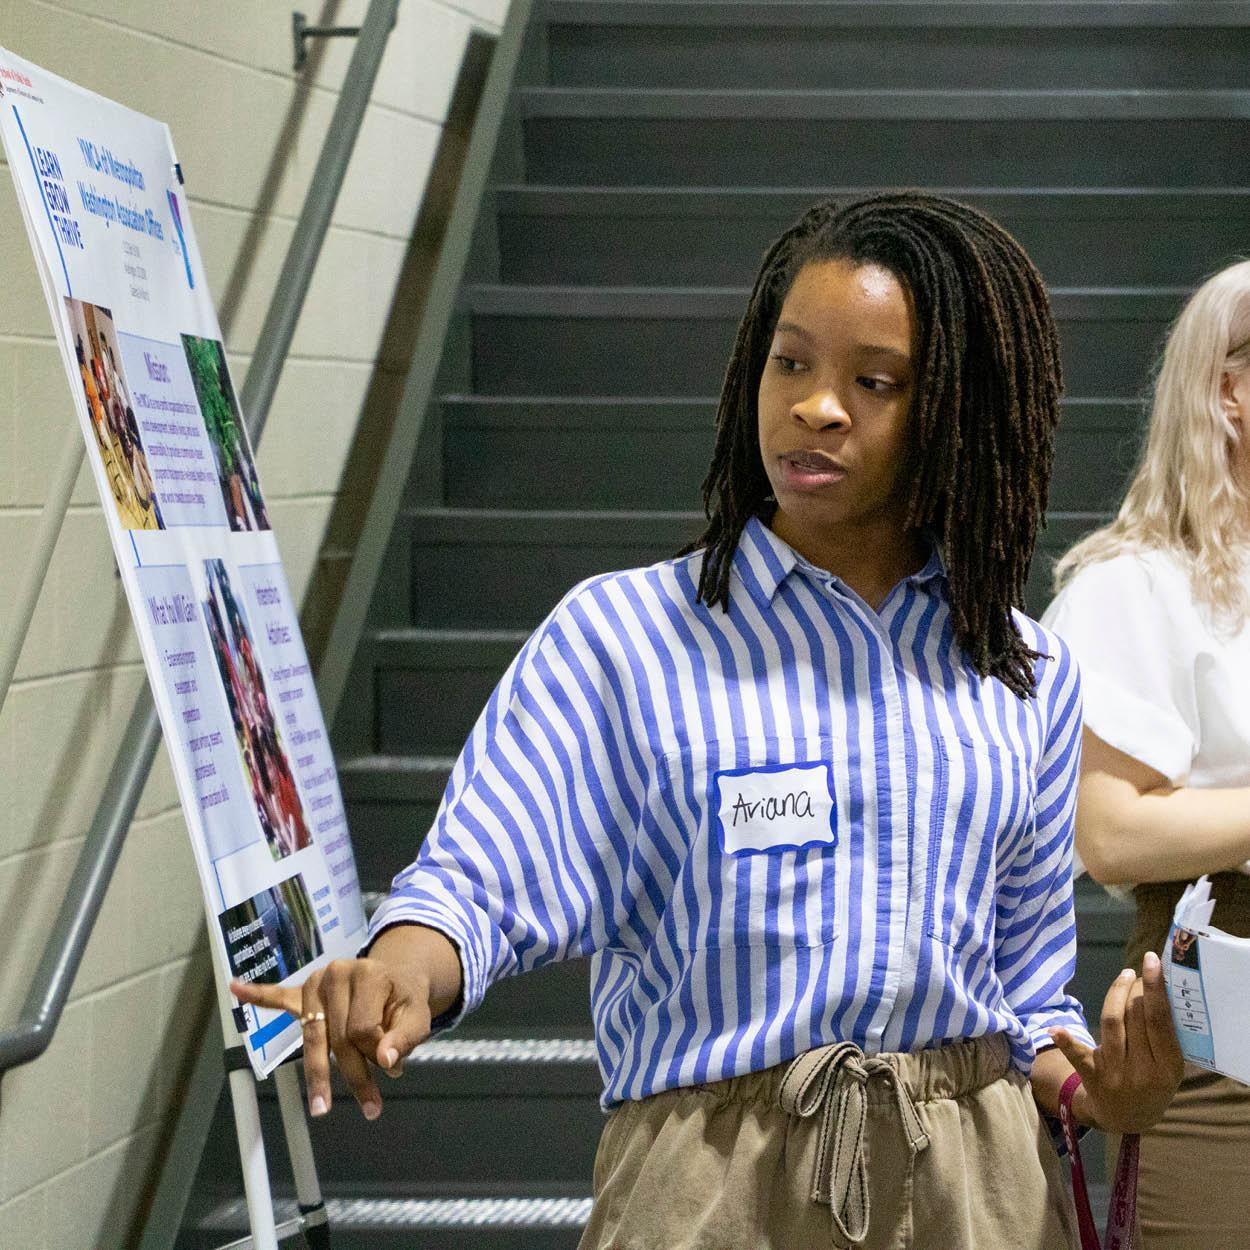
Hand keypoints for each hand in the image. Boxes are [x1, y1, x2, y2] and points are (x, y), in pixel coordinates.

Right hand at [230, 924, 460, 1119]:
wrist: (395, 977)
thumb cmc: (404, 1000)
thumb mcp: (418, 1015)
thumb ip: (406, 1036)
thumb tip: (386, 1060)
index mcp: (369, 974)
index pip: (364, 1028)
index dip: (378, 1054)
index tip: (395, 1069)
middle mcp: (339, 973)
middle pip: (338, 1037)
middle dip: (354, 1073)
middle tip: (372, 1107)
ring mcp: (317, 982)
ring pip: (314, 1036)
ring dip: (319, 1073)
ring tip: (319, 1108)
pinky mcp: (303, 992)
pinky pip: (277, 995)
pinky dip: (258, 993)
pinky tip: (236, 987)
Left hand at [1049, 950, 1184, 1134]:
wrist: (1127, 1117)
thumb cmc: (1152, 1080)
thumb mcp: (1169, 1065)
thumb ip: (1166, 1034)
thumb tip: (1158, 986)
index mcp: (1168, 1068)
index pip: (1159, 1021)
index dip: (1155, 989)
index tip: (1152, 962)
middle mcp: (1143, 1071)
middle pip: (1136, 1017)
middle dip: (1137, 988)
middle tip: (1141, 972)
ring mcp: (1116, 1074)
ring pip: (1112, 1023)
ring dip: (1116, 994)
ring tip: (1125, 977)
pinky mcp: (1092, 1076)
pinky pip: (1078, 1056)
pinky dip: (1066, 1042)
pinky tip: (1054, 1029)